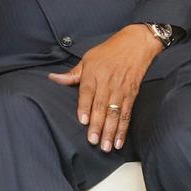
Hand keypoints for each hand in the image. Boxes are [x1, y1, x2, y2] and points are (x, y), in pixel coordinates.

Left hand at [47, 25, 163, 151]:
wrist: (137, 43)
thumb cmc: (109, 51)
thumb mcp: (88, 58)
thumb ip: (72, 74)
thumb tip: (53, 78)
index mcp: (94, 74)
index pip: (88, 93)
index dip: (85, 107)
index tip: (83, 121)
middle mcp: (107, 83)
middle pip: (101, 106)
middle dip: (98, 125)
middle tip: (94, 141)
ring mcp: (121, 90)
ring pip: (115, 113)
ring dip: (111, 131)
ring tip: (106, 146)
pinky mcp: (132, 94)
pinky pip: (127, 114)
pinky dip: (123, 128)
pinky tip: (119, 140)